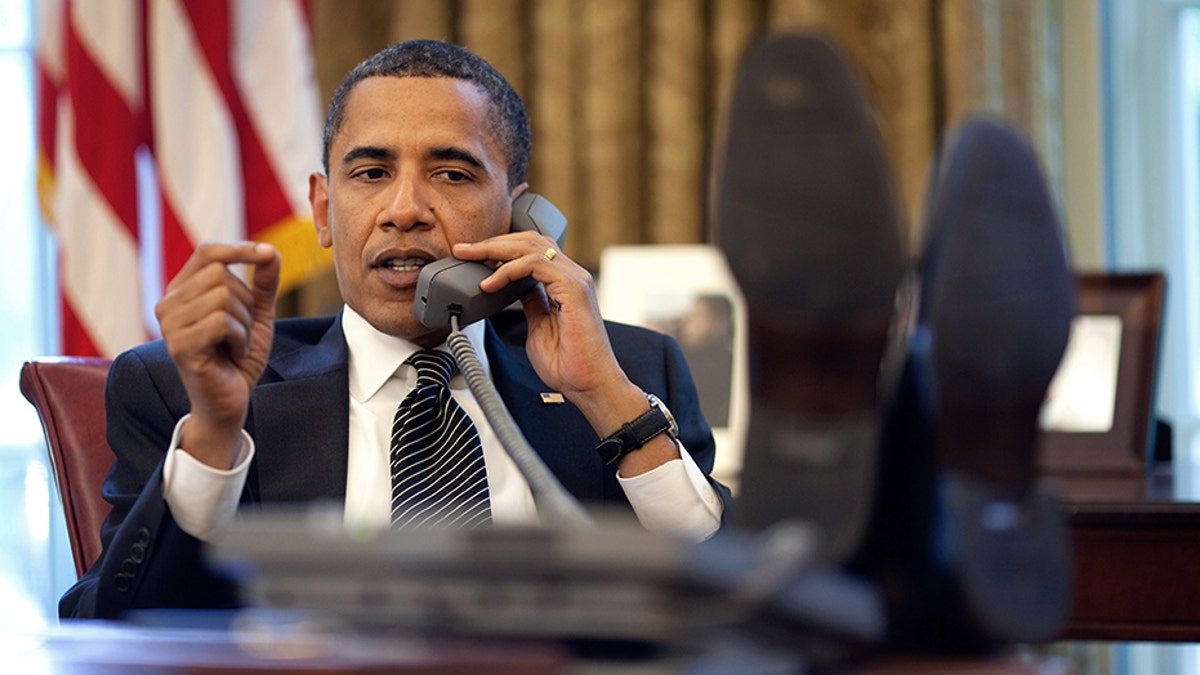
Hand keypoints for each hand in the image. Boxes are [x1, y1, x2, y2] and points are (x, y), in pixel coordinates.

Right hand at [154, 241, 279, 468]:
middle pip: (220, 274)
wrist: (229, 402)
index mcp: (182, 291)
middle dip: (245, 302)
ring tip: (236, 345)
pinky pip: (222, 322)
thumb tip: (270, 250)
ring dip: (244, 324)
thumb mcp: (256, 315)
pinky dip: (240, 339)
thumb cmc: (238, 358)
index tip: (266, 255)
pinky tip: (233, 356)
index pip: (208, 252)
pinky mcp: (179, 345)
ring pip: (223, 296)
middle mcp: (168, 303)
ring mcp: (169, 325)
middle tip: (242, 331)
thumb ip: (262, 284)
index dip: (239, 249)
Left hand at [452, 236, 679, 474]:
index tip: (472, 257)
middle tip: (463, 249)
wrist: (589, 385)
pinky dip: (508, 269)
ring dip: (496, 248)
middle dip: (493, 242)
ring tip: (471, 257)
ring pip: (531, 245)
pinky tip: (491, 282)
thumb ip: (530, 303)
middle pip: (530, 240)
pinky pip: (535, 264)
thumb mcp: (538, 326)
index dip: (501, 248)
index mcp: (565, 283)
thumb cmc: (569, 364)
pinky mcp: (573, 289)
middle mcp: (572, 276)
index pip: (532, 250)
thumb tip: (514, 288)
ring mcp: (575, 279)